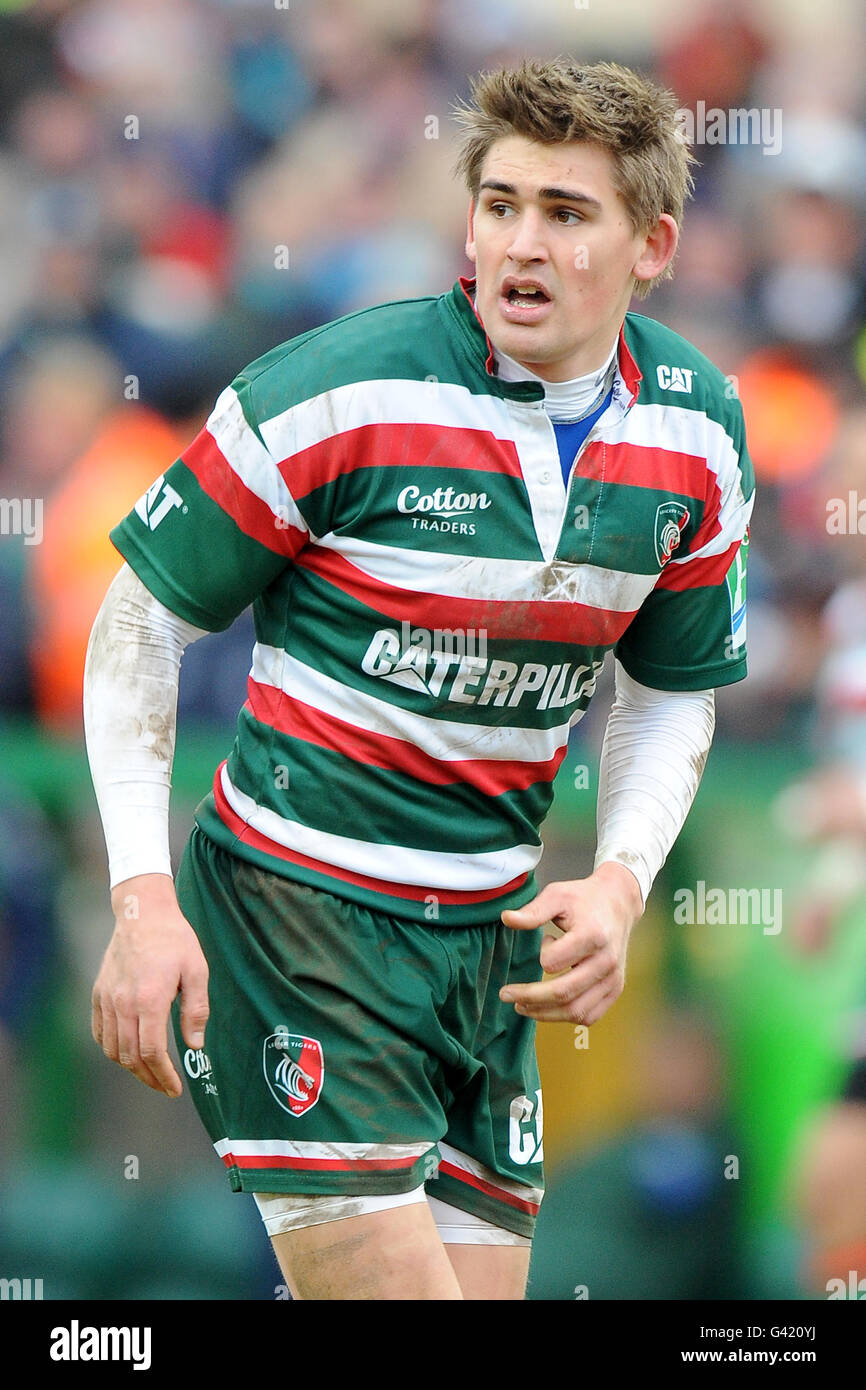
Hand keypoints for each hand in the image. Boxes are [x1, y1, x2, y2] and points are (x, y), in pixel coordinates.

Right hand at [92, 874, 209, 1096]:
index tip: (176, 1088)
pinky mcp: (98, 993)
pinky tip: (126, 1052)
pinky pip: (99, 1032)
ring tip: (150, 1072)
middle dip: (149, 1078)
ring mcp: (107, 999)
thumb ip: (196, 1010)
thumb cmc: (175, 940)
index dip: (164, 1075)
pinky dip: (111, 1049)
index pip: (152, 1052)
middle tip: (165, 1087)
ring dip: (130, 1067)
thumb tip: (196, 1045)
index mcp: (150, 1000)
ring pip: (112, 1049)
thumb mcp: (197, 971)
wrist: (143, 913)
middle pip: (130, 1056)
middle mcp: (123, 1004)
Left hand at [499, 862, 643, 1023]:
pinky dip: (566, 1017)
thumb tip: (506, 918)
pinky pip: (590, 1016)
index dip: (540, 956)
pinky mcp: (615, 989)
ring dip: (544, 1013)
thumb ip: (533, 911)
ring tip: (522, 1007)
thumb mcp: (557, 895)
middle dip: (529, 998)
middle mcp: (605, 961)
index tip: (542, 941)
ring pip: (576, 1011)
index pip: (553, 962)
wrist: (618, 903)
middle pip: (563, 993)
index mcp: (592, 935)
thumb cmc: (584, 899)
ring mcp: (612, 978)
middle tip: (505, 995)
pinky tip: (549, 1009)